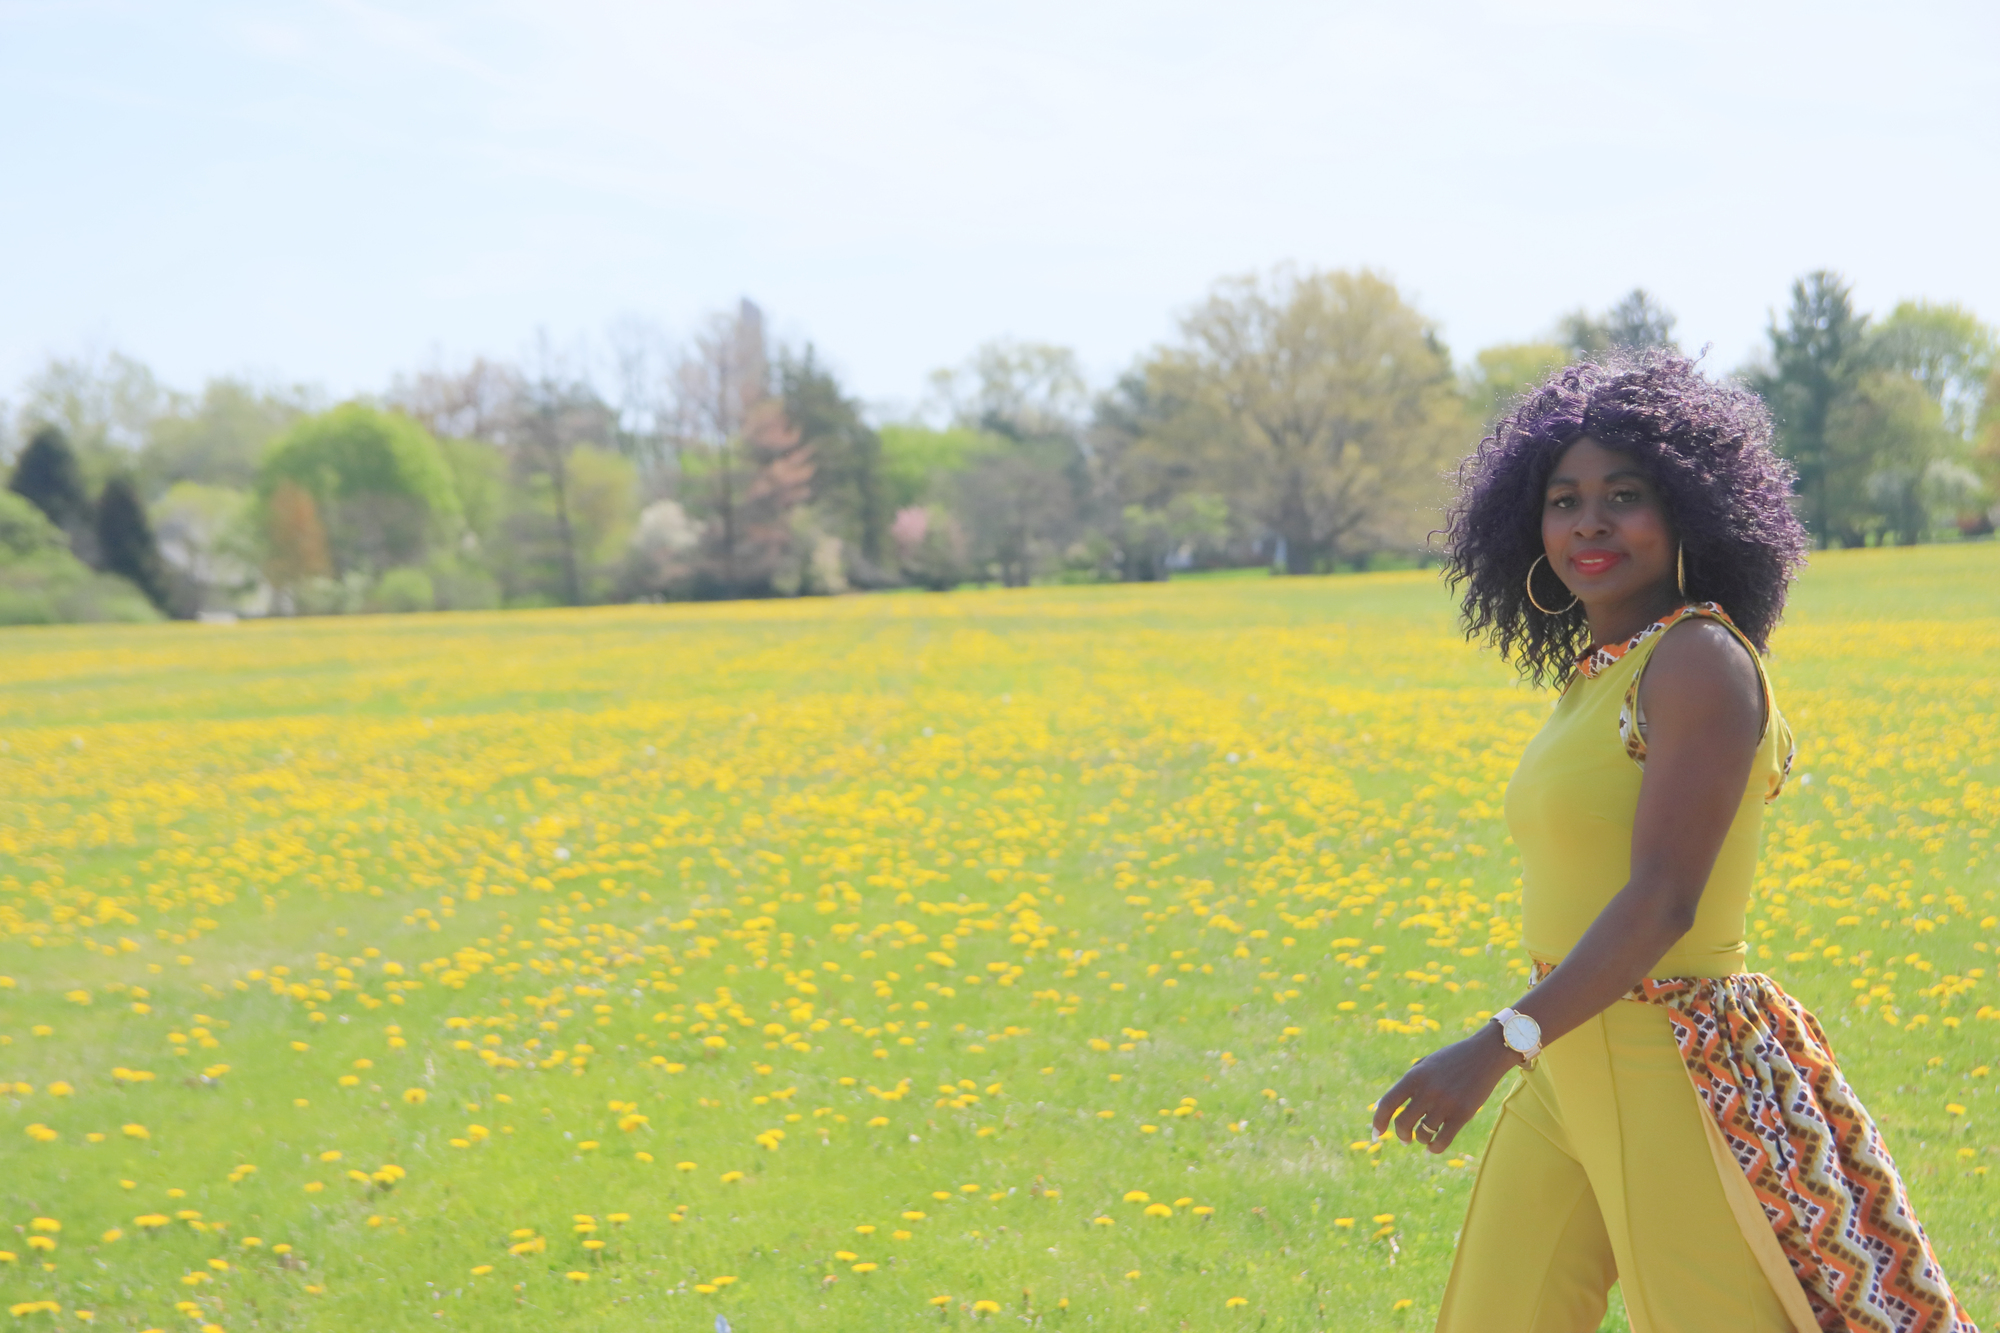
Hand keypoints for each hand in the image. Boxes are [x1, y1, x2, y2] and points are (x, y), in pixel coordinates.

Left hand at [1370, 1024, 1516, 1153]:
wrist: (1486, 1054)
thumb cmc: (1452, 1059)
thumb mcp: (1425, 1064)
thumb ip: (1408, 1084)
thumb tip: (1386, 1107)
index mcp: (1415, 1076)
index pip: (1387, 1103)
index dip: (1378, 1121)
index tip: (1377, 1134)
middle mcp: (1427, 1090)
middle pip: (1403, 1123)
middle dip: (1401, 1134)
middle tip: (1405, 1138)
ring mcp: (1446, 1103)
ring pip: (1423, 1134)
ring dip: (1420, 1139)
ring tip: (1423, 1136)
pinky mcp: (1463, 1114)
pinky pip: (1442, 1141)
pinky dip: (1434, 1148)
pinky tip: (1433, 1147)